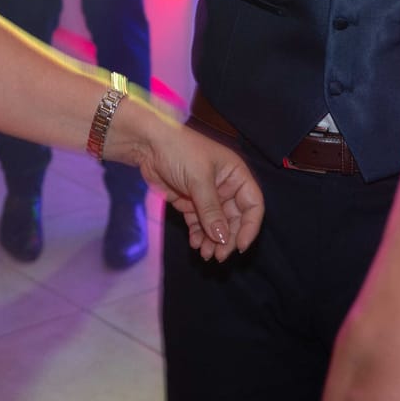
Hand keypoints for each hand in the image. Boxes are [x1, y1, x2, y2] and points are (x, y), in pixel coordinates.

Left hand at [120, 113, 263, 261]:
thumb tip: (223, 238)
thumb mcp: (199, 179)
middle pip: (235, 219)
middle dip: (227, 238)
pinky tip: (195, 243)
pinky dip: (199, 235)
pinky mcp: (190, 202)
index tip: (240, 246)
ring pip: (217, 225)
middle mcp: (225, 186)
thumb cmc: (179, 151)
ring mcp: (207, 196)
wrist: (146, 144)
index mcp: (236, 175)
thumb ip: (211, 210)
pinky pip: (200, 224)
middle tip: (218, 256)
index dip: (250, 226)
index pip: (253, 204)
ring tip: (205, 254)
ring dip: (213, 241)